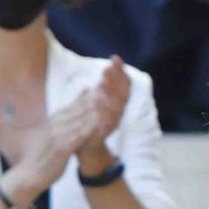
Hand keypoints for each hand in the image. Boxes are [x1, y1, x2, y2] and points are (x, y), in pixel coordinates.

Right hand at [1, 94, 97, 204]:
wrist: (29, 175)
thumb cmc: (42, 156)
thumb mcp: (52, 136)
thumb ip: (63, 124)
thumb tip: (71, 115)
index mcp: (52, 121)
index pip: (72, 106)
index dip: (86, 98)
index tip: (100, 90)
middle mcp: (54, 125)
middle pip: (76, 110)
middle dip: (91, 100)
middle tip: (106, 91)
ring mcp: (56, 136)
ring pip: (77, 121)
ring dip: (91, 111)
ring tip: (106, 103)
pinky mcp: (60, 149)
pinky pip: (76, 137)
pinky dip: (87, 130)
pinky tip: (97, 125)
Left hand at [77, 56, 131, 171]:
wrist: (88, 151)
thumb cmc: (91, 125)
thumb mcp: (95, 104)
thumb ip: (101, 89)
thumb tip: (106, 72)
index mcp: (114, 105)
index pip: (120, 85)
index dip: (120, 72)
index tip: (115, 58)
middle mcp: (116, 113)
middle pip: (120, 92)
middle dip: (116, 78)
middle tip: (111, 65)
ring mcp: (111, 123)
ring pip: (115, 105)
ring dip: (110, 92)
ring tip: (105, 78)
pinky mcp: (103, 134)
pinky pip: (105, 121)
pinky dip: (103, 111)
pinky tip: (98, 100)